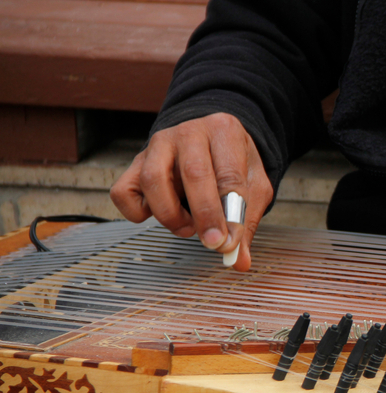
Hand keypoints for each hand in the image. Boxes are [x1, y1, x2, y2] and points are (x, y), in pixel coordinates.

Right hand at [110, 113, 272, 270]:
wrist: (210, 140)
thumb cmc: (232, 162)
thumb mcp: (253, 185)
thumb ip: (246, 221)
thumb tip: (238, 260)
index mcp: (223, 131)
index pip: (229, 174)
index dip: (229, 213)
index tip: (229, 242)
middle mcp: (189, 133)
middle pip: (193, 174)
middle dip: (204, 215)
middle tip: (212, 242)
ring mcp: (158, 146)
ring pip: (153, 181)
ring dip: (171, 215)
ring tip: (188, 227)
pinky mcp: (135, 163)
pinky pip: (124, 192)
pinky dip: (138, 212)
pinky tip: (161, 214)